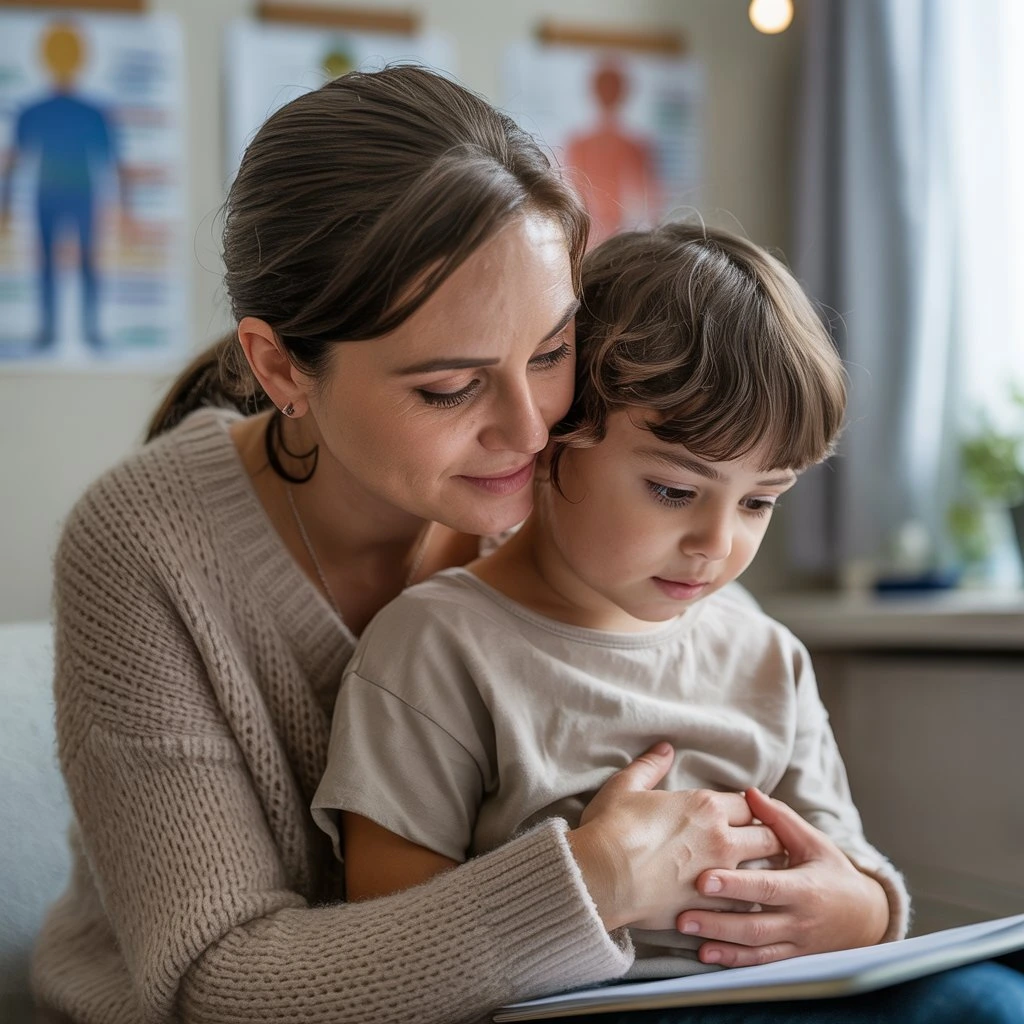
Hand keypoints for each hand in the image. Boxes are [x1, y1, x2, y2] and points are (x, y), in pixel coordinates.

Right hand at [568, 744, 784, 931]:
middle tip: (762, 844)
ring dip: (763, 872)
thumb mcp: (626, 786)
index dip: (748, 809)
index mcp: (706, 807)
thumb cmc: (611, 828)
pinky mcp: (711, 907)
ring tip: (758, 876)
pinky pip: (745, 905)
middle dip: (768, 838)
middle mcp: (721, 839)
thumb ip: (650, 765)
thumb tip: (664, 748)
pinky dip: (746, 902)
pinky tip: (738, 902)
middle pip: (767, 838)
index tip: (744, 815)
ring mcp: (720, 876)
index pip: (748, 804)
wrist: (602, 877)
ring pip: (764, 873)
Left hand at [676, 788, 889, 966]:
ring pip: (754, 947)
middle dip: (717, 921)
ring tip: (686, 930)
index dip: (735, 886)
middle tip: (682, 914)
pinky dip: (733, 960)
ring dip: (719, 942)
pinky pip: (760, 962)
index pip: (767, 887)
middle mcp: (800, 920)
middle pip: (755, 925)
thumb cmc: (832, 871)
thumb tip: (750, 793)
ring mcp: (795, 943)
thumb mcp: (813, 842)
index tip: (703, 879)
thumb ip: (780, 818)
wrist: (866, 917)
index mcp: (805, 888)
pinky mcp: (790, 957)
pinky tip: (707, 954)